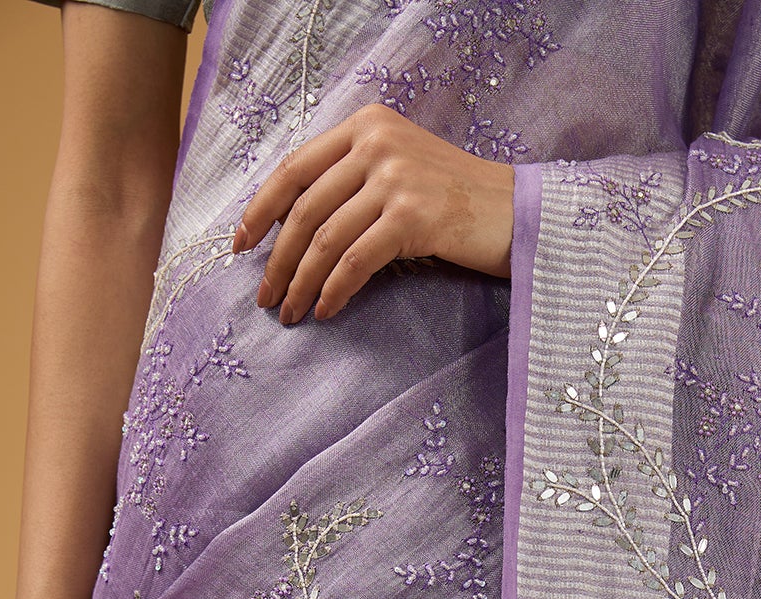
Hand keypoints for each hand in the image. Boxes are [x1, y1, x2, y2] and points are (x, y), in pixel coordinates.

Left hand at [234, 103, 514, 323]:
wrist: (519, 213)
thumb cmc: (459, 200)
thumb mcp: (401, 169)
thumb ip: (354, 178)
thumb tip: (295, 224)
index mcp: (367, 125)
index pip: (295, 168)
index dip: (261, 209)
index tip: (242, 244)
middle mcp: (376, 143)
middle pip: (304, 208)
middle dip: (278, 259)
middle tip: (265, 296)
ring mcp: (394, 178)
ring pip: (324, 238)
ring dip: (301, 282)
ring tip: (290, 312)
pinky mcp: (411, 217)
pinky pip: (354, 262)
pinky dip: (334, 290)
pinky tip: (326, 310)